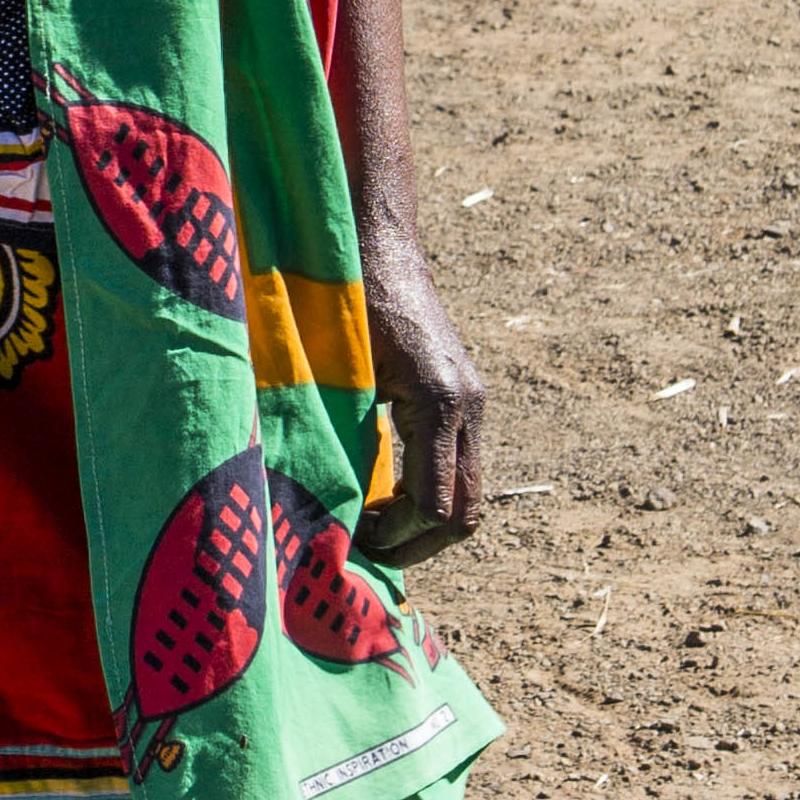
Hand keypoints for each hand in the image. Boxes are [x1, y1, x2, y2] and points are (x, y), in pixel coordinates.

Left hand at [358, 213, 484, 557]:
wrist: (379, 248)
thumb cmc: (347, 301)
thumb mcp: (339, 373)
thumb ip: (342, 435)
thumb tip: (325, 505)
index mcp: (438, 402)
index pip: (432, 505)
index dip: (392, 537)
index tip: (350, 538)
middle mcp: (468, 407)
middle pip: (465, 514)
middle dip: (417, 545)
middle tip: (365, 550)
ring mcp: (473, 405)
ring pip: (470, 496)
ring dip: (425, 524)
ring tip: (372, 529)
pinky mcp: (464, 400)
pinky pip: (459, 468)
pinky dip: (429, 495)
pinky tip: (384, 497)